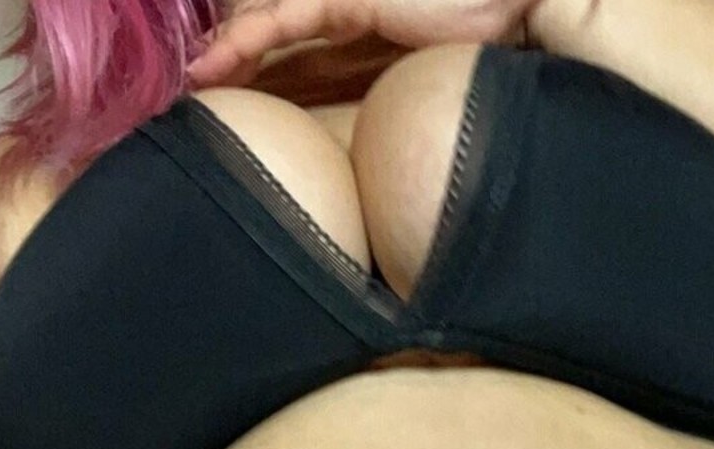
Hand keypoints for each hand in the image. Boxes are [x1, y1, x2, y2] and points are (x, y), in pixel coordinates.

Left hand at [188, 0, 536, 87]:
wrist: (519, 8)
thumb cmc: (481, 53)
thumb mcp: (421, 90)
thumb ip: (390, 111)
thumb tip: (380, 167)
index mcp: (363, 39)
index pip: (299, 58)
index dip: (260, 76)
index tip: (228, 105)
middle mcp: (348, 19)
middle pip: (276, 40)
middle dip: (235, 64)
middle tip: (195, 92)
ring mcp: (346, 3)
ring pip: (269, 26)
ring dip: (227, 53)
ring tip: (194, 79)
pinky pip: (288, 19)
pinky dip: (249, 39)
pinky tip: (218, 60)